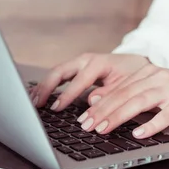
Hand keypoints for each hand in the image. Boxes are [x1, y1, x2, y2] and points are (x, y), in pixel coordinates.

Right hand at [30, 53, 149, 109]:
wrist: (136, 63)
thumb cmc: (132, 74)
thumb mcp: (127, 84)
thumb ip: (110, 92)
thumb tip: (91, 100)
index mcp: (98, 62)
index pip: (78, 79)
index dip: (66, 94)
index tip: (56, 107)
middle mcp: (85, 60)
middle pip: (59, 71)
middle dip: (46, 87)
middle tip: (37, 104)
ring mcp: (78, 63)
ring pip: (55, 73)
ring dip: (42, 86)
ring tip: (32, 101)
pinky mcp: (75, 69)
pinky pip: (57, 76)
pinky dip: (46, 86)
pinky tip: (37, 95)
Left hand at [76, 63, 168, 137]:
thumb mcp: (151, 90)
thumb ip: (128, 94)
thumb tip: (96, 101)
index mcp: (144, 74)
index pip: (115, 90)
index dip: (97, 104)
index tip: (81, 118)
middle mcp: (154, 78)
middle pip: (123, 95)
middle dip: (101, 111)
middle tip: (85, 125)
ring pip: (139, 102)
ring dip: (118, 117)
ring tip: (103, 129)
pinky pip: (165, 115)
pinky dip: (151, 125)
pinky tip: (138, 134)